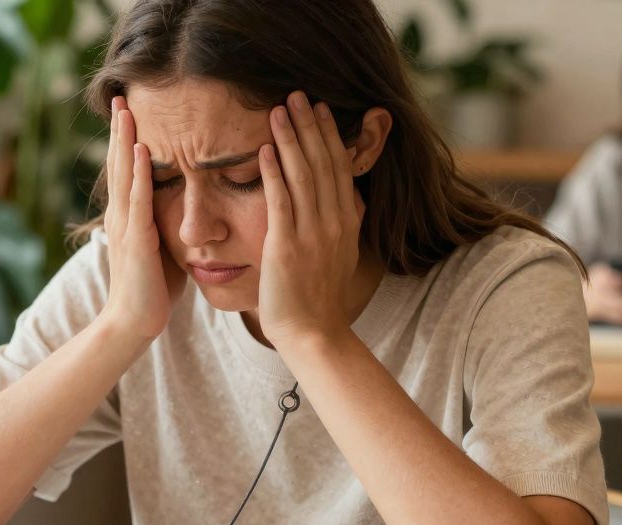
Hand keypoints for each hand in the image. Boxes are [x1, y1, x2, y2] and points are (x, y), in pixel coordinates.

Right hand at [97, 96, 185, 340]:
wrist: (133, 323)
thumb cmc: (152, 290)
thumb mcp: (161, 248)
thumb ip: (167, 224)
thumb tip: (187, 209)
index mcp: (128, 217)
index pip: (127, 170)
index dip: (127, 141)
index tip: (130, 111)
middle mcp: (121, 215)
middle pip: (120, 163)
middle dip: (120, 130)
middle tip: (120, 96)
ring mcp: (126, 225)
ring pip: (125, 174)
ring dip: (126, 141)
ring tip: (126, 110)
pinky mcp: (137, 239)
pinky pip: (138, 200)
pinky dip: (141, 174)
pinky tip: (144, 151)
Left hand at [256, 91, 361, 345]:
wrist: (314, 334)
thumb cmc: (319, 300)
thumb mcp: (342, 256)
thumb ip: (345, 226)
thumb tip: (354, 202)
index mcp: (347, 223)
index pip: (339, 168)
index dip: (330, 136)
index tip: (322, 109)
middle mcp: (333, 222)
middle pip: (323, 162)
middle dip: (311, 125)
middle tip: (299, 94)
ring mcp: (311, 233)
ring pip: (303, 175)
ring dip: (291, 138)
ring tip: (280, 109)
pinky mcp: (287, 246)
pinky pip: (281, 201)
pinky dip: (274, 172)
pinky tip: (267, 148)